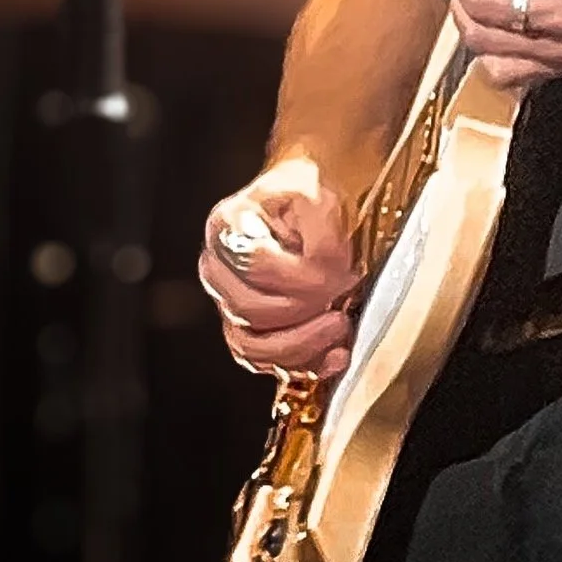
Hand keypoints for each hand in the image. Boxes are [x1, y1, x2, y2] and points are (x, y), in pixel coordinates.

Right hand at [197, 155, 360, 378]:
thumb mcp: (321, 198)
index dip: (300, 278)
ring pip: (251, 346)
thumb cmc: (311, 196)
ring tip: (338, 330)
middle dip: (302, 315)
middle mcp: (218, 269)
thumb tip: (329, 278)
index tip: (342, 275)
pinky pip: (264, 363)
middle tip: (341, 308)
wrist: (312, 202)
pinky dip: (300, 365)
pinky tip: (333, 356)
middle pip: (249, 310)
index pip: (255, 265)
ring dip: (300, 347)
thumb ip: (323, 237)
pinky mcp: (249, 331)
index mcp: (227, 228)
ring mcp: (229, 304)